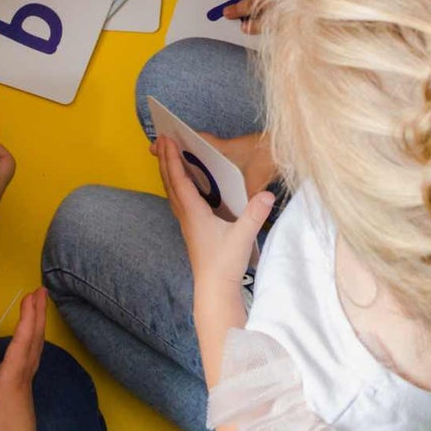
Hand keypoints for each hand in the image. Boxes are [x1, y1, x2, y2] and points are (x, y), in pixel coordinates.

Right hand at [0, 287, 48, 430]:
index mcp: (12, 378)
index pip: (21, 341)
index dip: (26, 318)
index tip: (31, 296)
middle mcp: (23, 377)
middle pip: (34, 340)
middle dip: (37, 314)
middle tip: (41, 291)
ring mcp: (25, 386)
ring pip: (36, 349)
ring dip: (37, 327)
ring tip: (39, 309)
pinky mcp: (24, 395)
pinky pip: (32, 360)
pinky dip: (32, 344)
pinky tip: (27, 345)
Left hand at [156, 133, 277, 290]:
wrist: (214, 290)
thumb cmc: (225, 265)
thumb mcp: (243, 237)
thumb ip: (254, 214)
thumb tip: (267, 193)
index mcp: (193, 212)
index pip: (179, 180)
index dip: (172, 158)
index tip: (167, 140)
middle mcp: (185, 215)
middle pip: (170, 182)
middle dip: (165, 159)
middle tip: (162, 139)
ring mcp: (186, 223)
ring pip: (172, 191)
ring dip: (168, 171)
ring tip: (167, 155)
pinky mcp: (191, 229)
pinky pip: (177, 200)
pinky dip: (175, 185)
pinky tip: (181, 184)